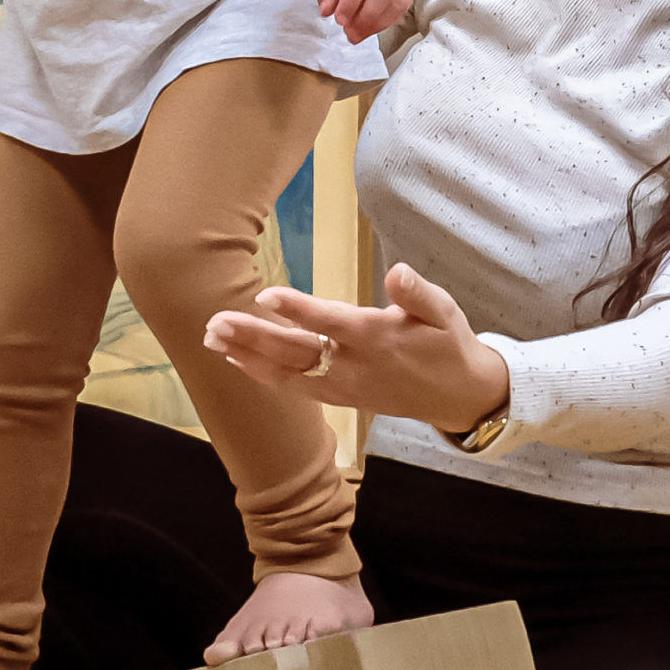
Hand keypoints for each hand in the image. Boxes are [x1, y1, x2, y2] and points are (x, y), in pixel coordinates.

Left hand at [202, 262, 510, 431]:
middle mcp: (353, 366)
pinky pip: (293, 388)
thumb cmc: (447, 344)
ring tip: (212, 339)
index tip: (265, 294)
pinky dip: (262, 374)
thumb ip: (417, 293)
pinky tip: (235, 359)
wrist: (457, 396)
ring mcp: (343, 386)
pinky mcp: (339, 397)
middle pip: (295, 351)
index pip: (329, 321)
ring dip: (247, 356)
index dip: (297, 308)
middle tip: (217, 321)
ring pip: (287, 374)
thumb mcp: (444, 312)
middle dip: (254, 336)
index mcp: (377, 338)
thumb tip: (398, 272)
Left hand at [317, 0, 418, 42]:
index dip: (351, 2)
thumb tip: (327, 11)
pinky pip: (405, 5)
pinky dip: (388, 20)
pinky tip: (372, 26)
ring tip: (358, 34)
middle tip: (350, 33)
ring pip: (397, 1)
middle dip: (365, 18)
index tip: (339, 20)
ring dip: (377, 23)